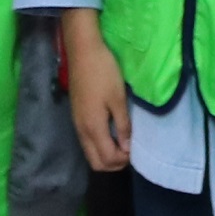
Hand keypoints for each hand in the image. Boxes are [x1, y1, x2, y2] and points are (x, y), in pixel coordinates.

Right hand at [60, 10, 131, 172]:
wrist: (83, 52)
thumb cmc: (104, 73)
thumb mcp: (118, 99)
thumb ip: (123, 125)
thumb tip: (127, 148)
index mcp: (93, 128)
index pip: (107, 159)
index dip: (124, 160)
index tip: (137, 149)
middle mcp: (82, 131)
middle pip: (96, 162)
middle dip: (114, 163)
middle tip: (131, 150)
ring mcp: (77, 124)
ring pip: (91, 153)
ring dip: (107, 154)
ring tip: (124, 142)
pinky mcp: (77, 117)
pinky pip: (88, 142)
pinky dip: (100, 145)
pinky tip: (113, 132)